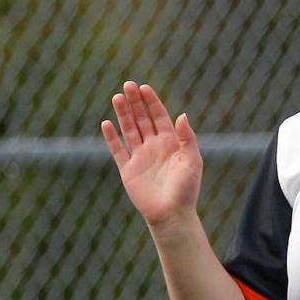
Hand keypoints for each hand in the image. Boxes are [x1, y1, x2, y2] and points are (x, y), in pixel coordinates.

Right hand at [101, 82, 201, 227]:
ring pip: (129, 130)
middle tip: (128, 85)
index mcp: (171, 142)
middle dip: (135, 102)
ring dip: (123, 114)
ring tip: (116, 97)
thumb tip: (181, 115)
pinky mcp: (128, 170)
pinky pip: (118, 150)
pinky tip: (107, 123)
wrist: (171, 215)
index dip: (152, 101)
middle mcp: (154, 146)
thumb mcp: (192, 160)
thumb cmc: (186, 189)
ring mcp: (140, 157)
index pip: (159, 116)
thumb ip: (187, 138)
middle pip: (142, 119)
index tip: (144, 88)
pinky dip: (112, 137)